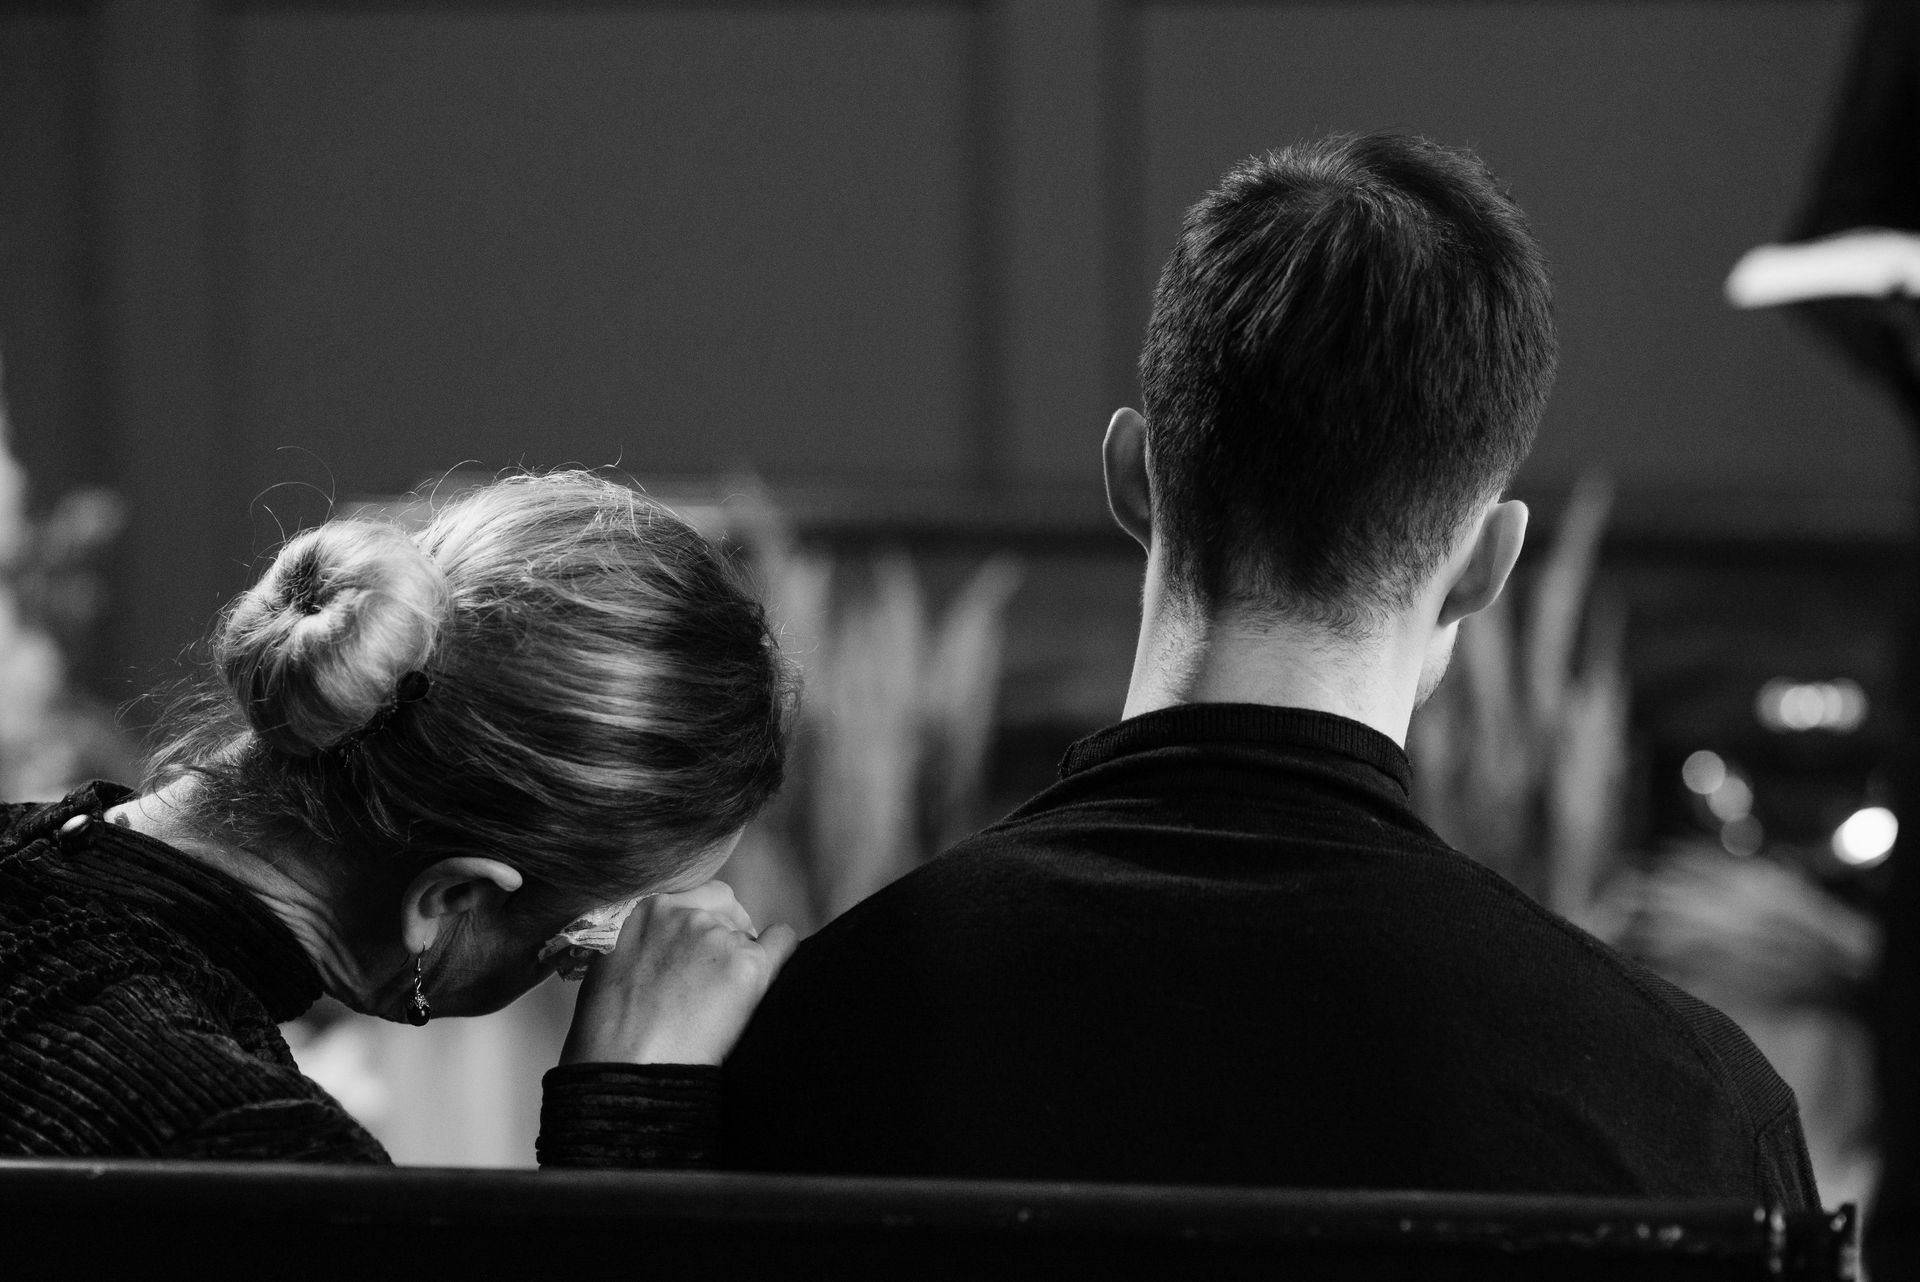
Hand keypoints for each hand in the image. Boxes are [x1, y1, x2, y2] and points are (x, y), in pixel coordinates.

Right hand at [560, 880, 796, 1066]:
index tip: (706, 950)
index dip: (709, 921)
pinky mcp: (748, 965)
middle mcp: (685, 914)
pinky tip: (767, 981)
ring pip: (751, 936)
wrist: (627, 1071)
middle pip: (728, 911)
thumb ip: (643, 944)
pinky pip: (783, 942)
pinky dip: (782, 955)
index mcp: (648, 910)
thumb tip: (665, 950)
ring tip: (723, 1004)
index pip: (700, 897)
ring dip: (743, 961)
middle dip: (729, 937)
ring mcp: (717, 937)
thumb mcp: (613, 966)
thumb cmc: (608, 1035)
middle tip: (720, 979)